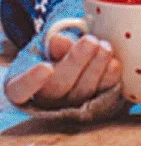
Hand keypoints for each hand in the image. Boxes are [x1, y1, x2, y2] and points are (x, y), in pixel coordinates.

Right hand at [5, 30, 120, 110]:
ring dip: (96, 67)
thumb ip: (58, 44)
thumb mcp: (56, 42)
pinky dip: (110, 77)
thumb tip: (58, 41)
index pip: (20, 89)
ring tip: (104, 46)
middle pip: (57, 87)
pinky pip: (103, 93)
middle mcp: (46, 99)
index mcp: (25, 84)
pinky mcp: (95, 103)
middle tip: (90, 41)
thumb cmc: (62, 48)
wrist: (83, 56)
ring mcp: (71, 105)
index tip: (45, 68)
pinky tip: (114, 64)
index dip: (31, 82)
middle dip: (76, 62)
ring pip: (82, 92)